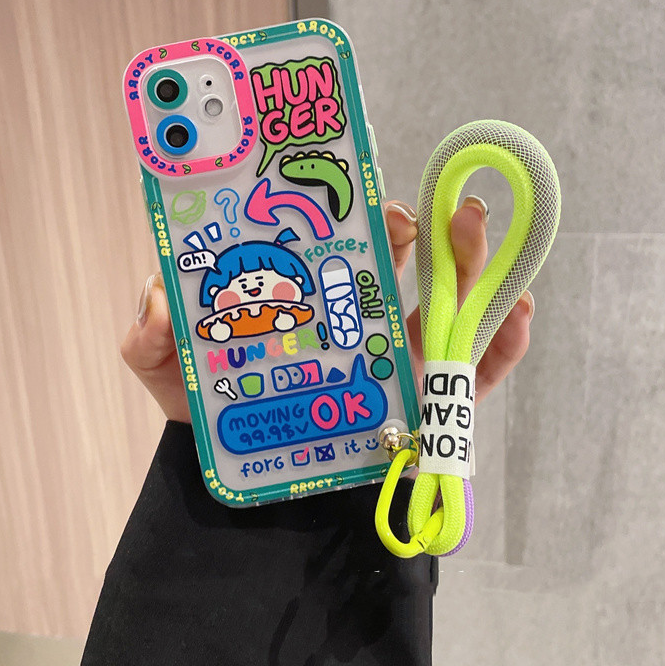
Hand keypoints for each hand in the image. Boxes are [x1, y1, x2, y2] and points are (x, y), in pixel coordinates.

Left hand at [120, 196, 532, 421]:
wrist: (249, 472)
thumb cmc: (214, 410)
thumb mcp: (167, 368)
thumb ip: (145, 337)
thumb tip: (155, 300)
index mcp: (314, 293)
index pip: (347, 239)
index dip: (364, 208)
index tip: (368, 193)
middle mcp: (365, 314)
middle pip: (410, 259)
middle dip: (428, 224)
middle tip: (431, 209)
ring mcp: (401, 355)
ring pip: (453, 300)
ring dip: (475, 262)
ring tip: (476, 230)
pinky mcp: (428, 403)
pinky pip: (477, 369)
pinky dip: (505, 338)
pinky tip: (518, 308)